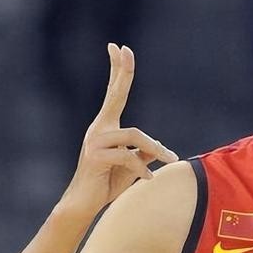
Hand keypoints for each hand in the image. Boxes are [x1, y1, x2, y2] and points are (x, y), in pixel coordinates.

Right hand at [61, 43, 178, 217]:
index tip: (119, 48)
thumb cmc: (107, 183)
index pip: (114, 94)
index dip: (118, 71)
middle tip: (124, 48)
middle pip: (115, 95)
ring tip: (168, 160)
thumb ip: (142, 153)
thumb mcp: (132, 166)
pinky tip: (147, 180)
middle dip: (122, 72)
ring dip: (156, 149)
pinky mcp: (95, 156)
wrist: (84, 204)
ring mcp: (95, 141)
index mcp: (107, 127)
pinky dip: (142, 169)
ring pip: (134, 135)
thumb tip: (156, 148)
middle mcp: (99, 129)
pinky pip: (128, 156)